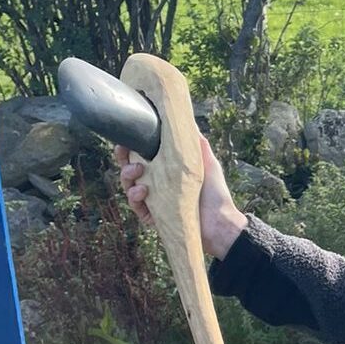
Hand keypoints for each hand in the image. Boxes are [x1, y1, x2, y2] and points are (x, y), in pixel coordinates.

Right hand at [115, 136, 248, 258]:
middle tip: (125, 153)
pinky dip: (135, 198)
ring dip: (128, 177)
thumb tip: (189, 122)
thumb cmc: (216, 192)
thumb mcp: (206, 162)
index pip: (141, 157)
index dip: (130, 149)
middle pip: (130, 171)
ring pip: (129, 187)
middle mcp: (157, 184)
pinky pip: (137, 207)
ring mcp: (154, 201)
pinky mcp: (154, 217)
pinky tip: (142, 191)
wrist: (221, 221)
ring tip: (138, 171)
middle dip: (123, 160)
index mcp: (166, 170)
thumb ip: (197, 143)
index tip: (126, 140)